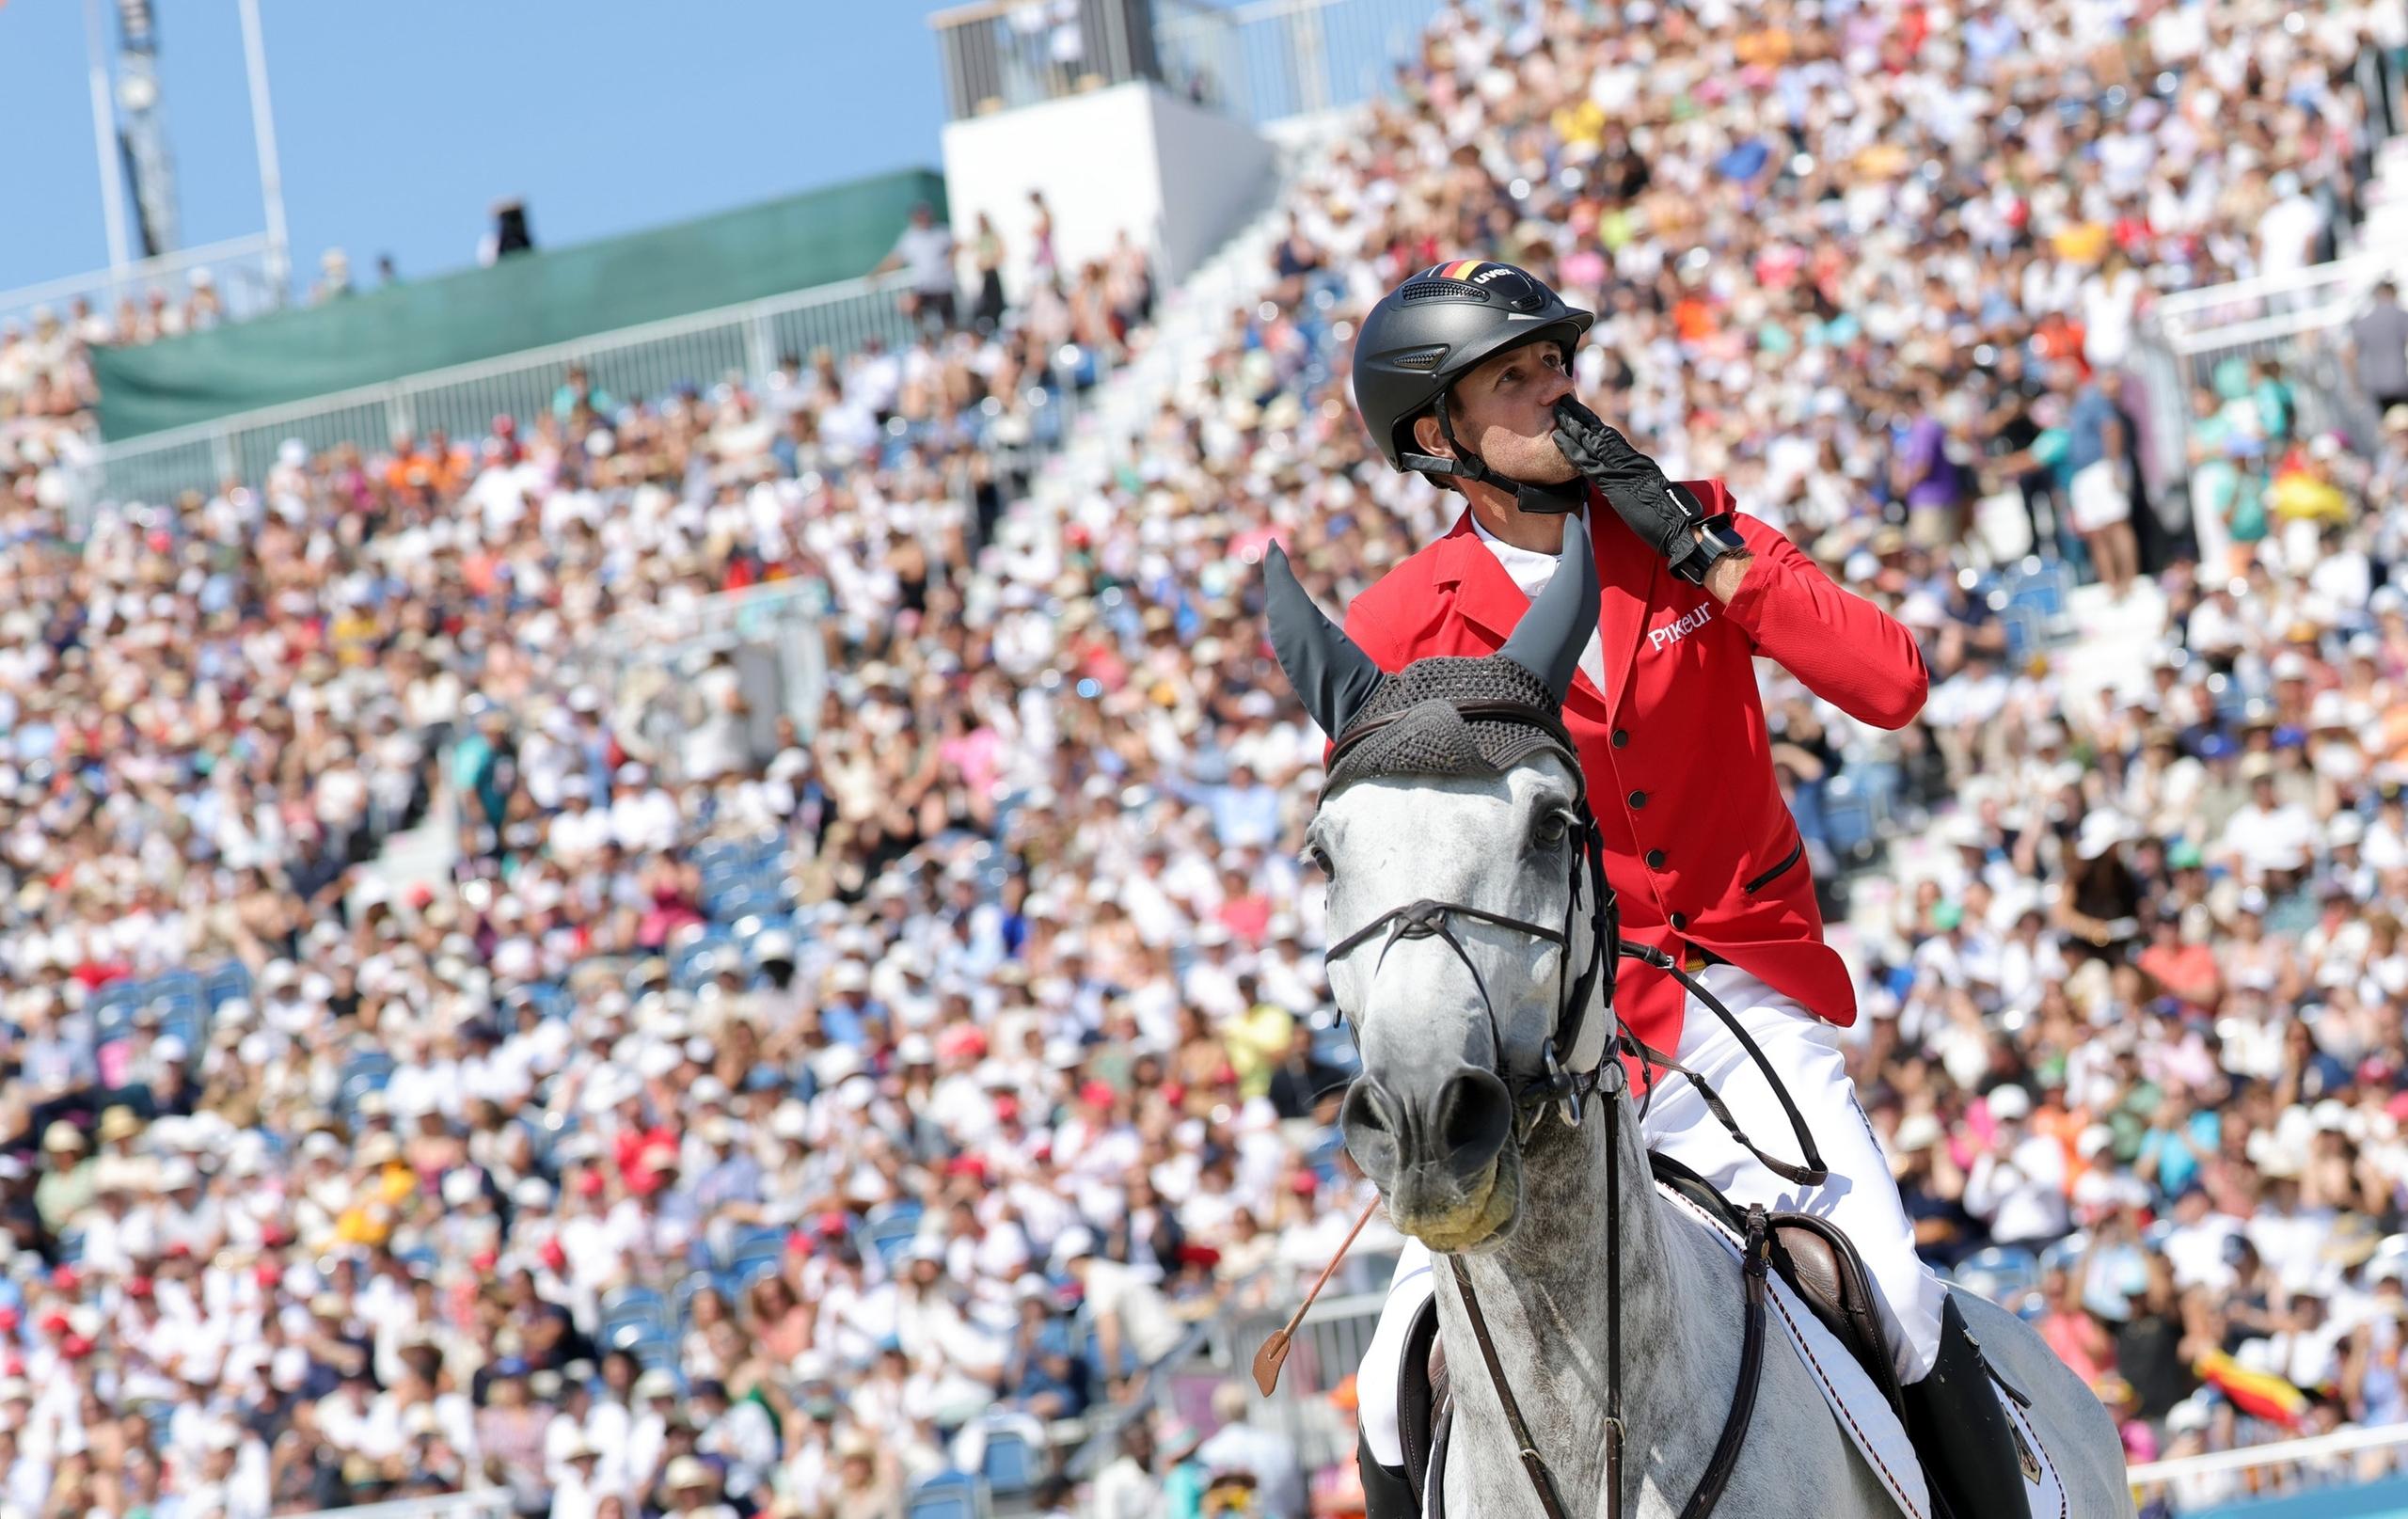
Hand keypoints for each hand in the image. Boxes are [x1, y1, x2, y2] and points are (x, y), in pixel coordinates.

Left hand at [1551, 398, 1706, 565]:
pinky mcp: (1612, 482)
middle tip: (1565, 403)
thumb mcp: (1647, 489)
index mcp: (1636, 460)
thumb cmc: (1664, 514)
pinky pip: (1588, 462)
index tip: (1581, 413)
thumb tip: (1622, 477)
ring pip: (1593, 441)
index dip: (1594, 424)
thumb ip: (1633, 479)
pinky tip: (1559, 439)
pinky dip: (1572, 450)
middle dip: (1582, 416)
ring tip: (1559, 411)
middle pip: (1601, 432)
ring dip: (1574, 426)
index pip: (1611, 437)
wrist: (1675, 521)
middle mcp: (1628, 458)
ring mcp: (1620, 468)